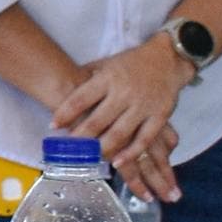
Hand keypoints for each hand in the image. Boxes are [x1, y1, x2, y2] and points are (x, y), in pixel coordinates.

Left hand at [52, 37, 189, 203]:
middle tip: (68, 150)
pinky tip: (117, 163)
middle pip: (97, 120)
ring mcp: (142, 106)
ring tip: (88, 158)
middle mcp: (123, 93)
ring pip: (119, 133)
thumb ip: (87, 77)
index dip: (65, 113)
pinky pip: (144, 139)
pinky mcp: (159, 116)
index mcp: (107, 78)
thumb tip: (62, 87)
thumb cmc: (132, 62)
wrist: (169, 58)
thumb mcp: (106, 64)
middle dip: (80, 137)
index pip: (81, 98)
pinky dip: (131, 153)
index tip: (53, 126)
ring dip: (101, 148)